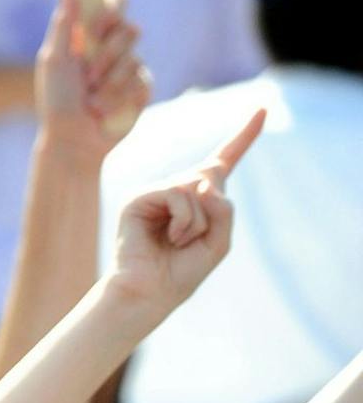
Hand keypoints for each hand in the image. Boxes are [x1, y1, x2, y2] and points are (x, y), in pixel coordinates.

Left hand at [37, 0, 151, 160]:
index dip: (115, 4)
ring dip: (108, 80)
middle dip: (107, 52)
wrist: (73, 139)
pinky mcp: (141, 87)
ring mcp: (129, 67)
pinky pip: (141, 78)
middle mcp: (112, 47)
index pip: (113, 2)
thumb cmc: (57, 100)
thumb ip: (64, 23)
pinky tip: (105, 108)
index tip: (104, 18)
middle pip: (129, 28)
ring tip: (91, 97)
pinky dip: (118, 94)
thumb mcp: (55, 59)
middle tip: (88, 72)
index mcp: (90, 35)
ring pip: (133, 57)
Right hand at [109, 109, 261, 310]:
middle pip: (212, 174)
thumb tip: (201, 183)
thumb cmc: (182, 271)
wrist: (151, 292)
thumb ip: (224, 210)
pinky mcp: (139, 198)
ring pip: (195, 186)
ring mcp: (156, 191)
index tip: (263, 109)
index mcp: (199, 198)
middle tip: (186, 241)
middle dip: (211, 211)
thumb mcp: (220, 241)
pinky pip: (177, 193)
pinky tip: (169, 236)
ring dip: (197, 221)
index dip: (245, 135)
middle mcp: (177, 189)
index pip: (225, 160)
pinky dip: (183, 219)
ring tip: (178, 241)